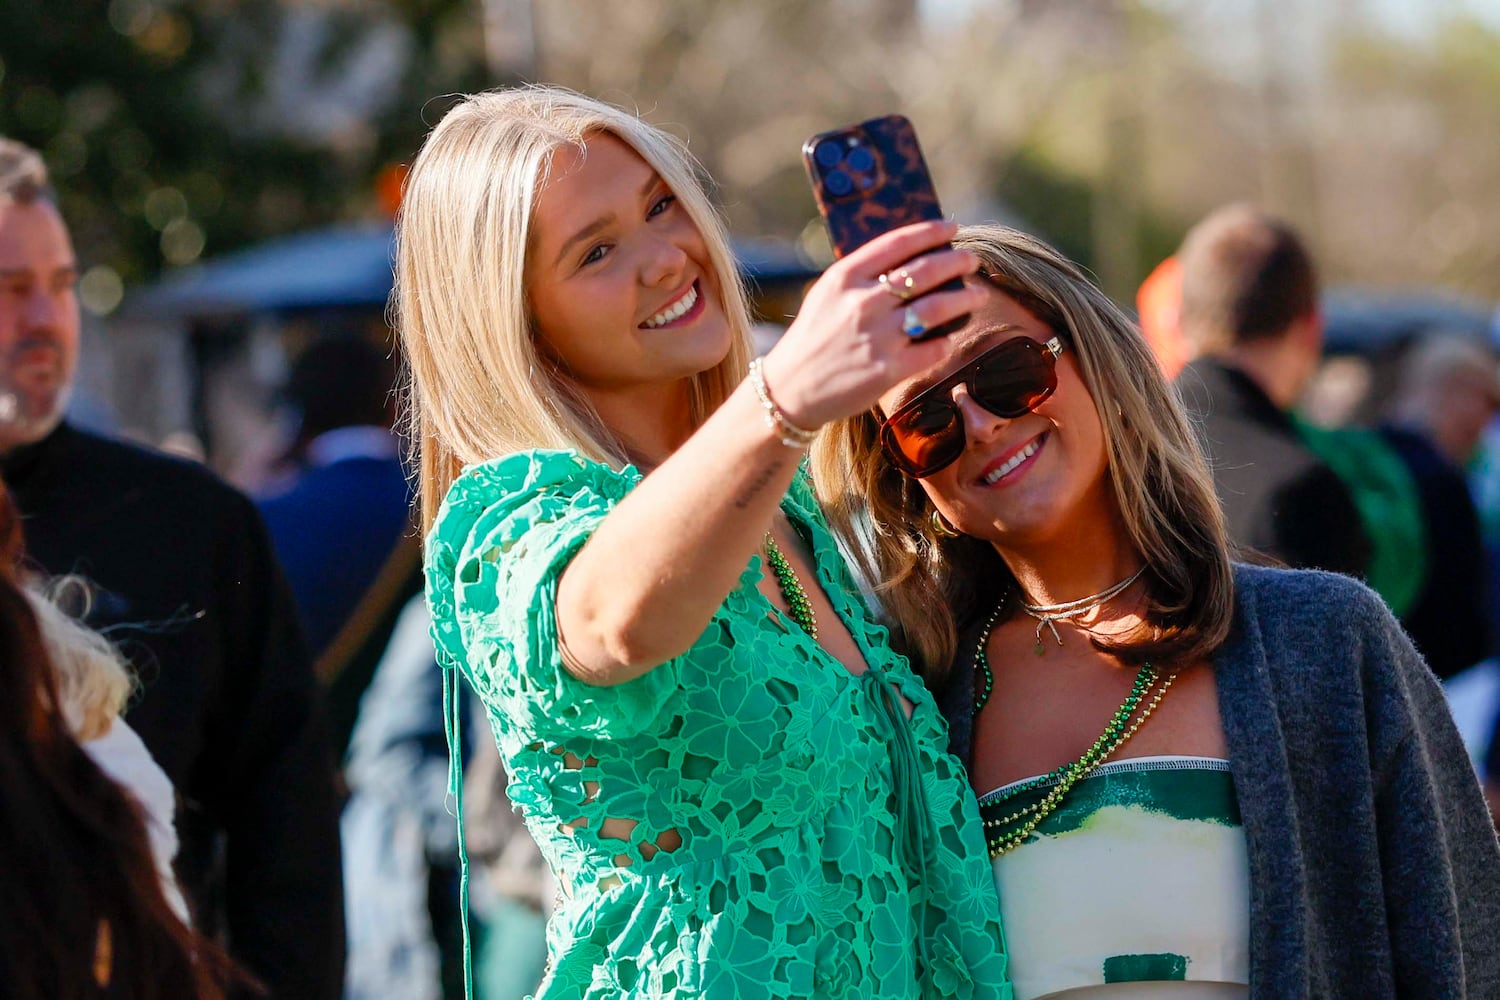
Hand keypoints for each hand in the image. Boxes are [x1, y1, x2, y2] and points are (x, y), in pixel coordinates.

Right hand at [759, 220, 985, 429]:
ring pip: (939, 307)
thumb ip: (863, 275)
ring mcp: (878, 336)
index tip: (952, 228)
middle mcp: (863, 302)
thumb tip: (912, 259)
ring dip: (965, 298)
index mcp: (846, 277)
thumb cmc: (814, 337)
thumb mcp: (827, 295)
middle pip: (925, 271)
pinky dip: (946, 340)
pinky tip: (948, 336)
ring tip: (977, 295)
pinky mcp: (888, 369)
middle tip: (972, 261)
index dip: (931, 231)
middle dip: (957, 262)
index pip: (899, 243)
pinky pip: (933, 347)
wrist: (790, 389)